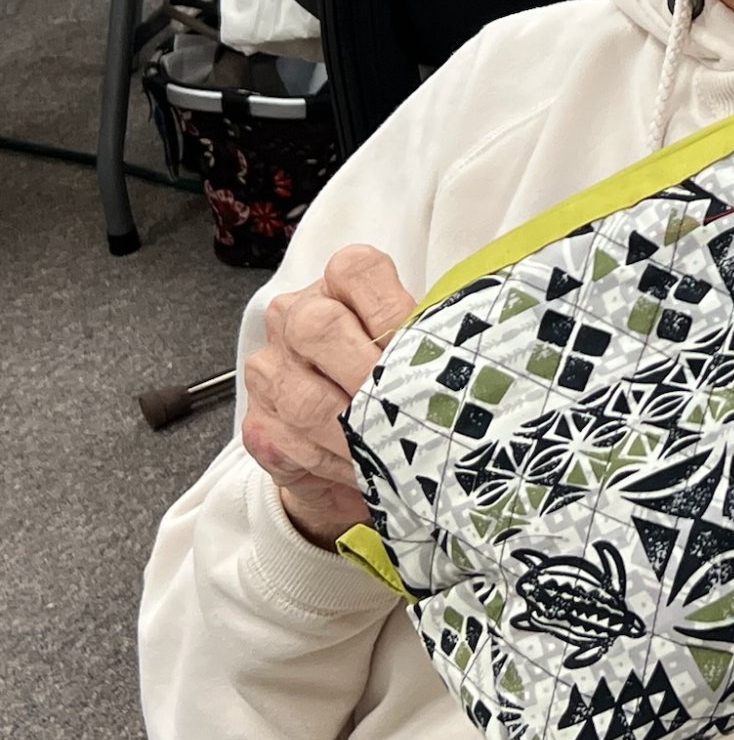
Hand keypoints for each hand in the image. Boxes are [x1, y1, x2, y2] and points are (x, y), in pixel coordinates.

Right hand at [241, 245, 416, 549]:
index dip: (392, 310)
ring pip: (305, 398)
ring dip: (357, 432)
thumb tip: (468, 350)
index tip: (424, 348)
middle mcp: (296, 317)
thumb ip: (432, 340)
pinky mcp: (259, 423)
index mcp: (340, 285)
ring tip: (397, 450)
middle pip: (319, 328)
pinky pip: (292, 443)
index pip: (356, 270)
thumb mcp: (422, 352)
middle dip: (371, 376)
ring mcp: (270, 368)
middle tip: (409, 408)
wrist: (350, 447)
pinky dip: (337, 463)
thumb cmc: (398, 385)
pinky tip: (365, 468)